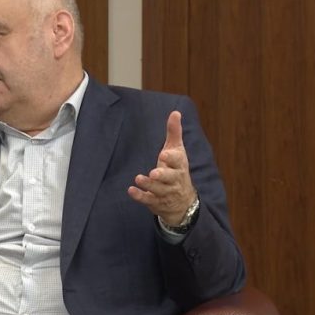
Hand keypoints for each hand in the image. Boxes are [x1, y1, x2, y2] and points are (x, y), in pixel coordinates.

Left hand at [127, 111, 196, 225]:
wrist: (183, 201)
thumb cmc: (177, 169)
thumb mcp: (177, 151)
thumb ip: (174, 133)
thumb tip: (175, 112)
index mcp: (179, 166)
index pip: (178, 161)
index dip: (172, 158)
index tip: (164, 154)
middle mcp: (174, 180)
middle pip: (170, 177)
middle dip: (162, 175)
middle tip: (154, 173)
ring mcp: (165, 192)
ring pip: (158, 189)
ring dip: (148, 185)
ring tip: (139, 178)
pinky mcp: (156, 202)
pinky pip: (148, 200)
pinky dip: (140, 196)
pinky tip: (131, 190)